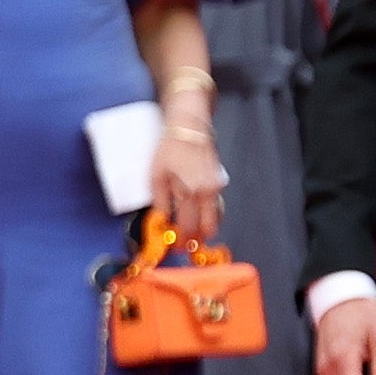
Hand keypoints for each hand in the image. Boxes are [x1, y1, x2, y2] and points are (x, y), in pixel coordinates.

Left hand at [148, 115, 227, 240]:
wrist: (190, 128)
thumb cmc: (169, 151)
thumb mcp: (156, 177)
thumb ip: (159, 202)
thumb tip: (161, 222)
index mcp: (189, 193)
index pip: (187, 227)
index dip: (181, 240)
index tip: (174, 246)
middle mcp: (207, 194)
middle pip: (206, 227)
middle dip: (196, 239)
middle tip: (184, 245)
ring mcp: (216, 188)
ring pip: (216, 218)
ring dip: (205, 229)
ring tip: (192, 235)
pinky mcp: (219, 182)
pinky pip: (218, 206)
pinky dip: (210, 216)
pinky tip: (200, 218)